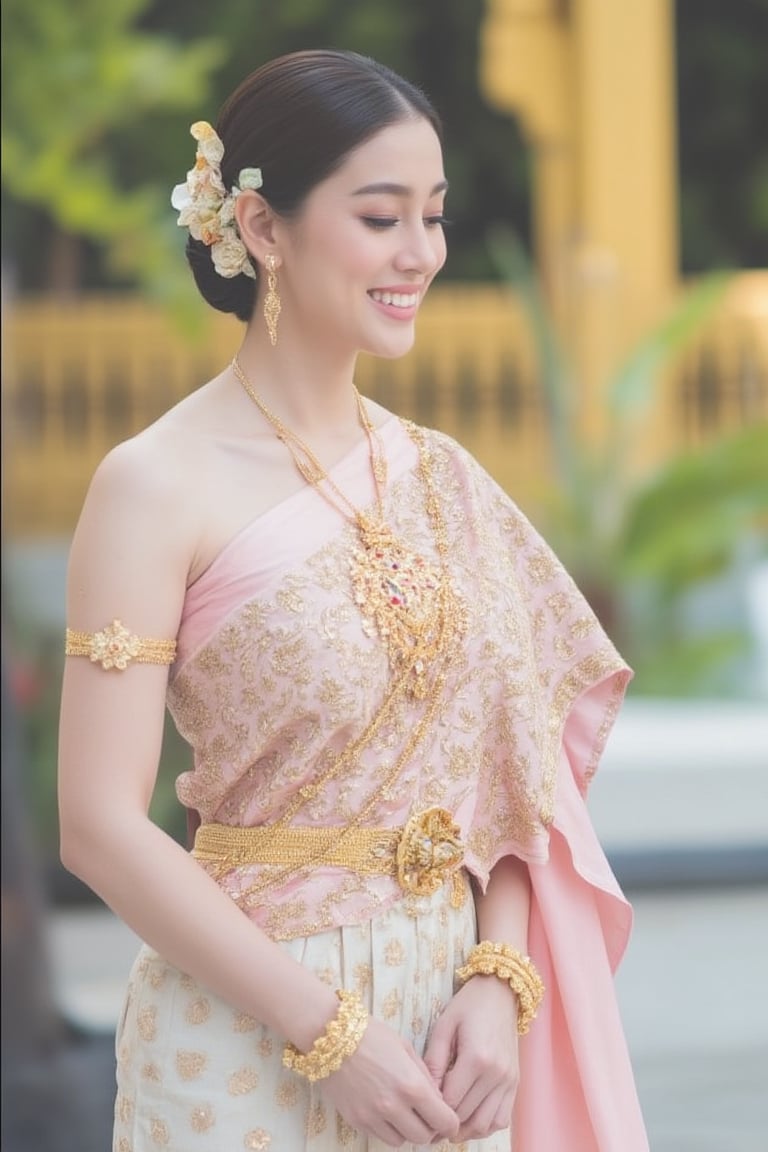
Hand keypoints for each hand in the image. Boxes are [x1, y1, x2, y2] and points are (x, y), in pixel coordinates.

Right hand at [320, 1016, 459, 1146]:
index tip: (449, 1119)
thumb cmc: (371, 1035)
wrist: (330, 1036)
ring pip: (401, 1141)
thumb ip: (425, 1076)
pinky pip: (380, 1136)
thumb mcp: (406, 1048)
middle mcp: (394, 1106)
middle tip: (427, 1116)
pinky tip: (385, 1110)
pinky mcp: (356, 1121)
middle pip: (424, 1137)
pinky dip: (388, 1129)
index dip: (450, 1123)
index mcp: (412, 1085)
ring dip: (408, 1130)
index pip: (444, 1121)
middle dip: (430, 1129)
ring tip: (404, 1111)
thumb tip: (437, 1099)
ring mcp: (372, 1116)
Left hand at [422, 976, 519, 1141]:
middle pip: (466, 1115)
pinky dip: (485, 1125)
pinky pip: (502, 1119)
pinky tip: (469, 1119)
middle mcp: (496, 1073)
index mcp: (476, 1057)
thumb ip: (434, 1061)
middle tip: (428, 1124)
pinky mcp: (515, 1082)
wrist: (500, 992)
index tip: (419, 1110)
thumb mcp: (444, 1027)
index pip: (450, 1100)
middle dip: (445, 1123)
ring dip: (465, 1131)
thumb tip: (425, 1093)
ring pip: (485, 1124)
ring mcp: (509, 1080)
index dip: (432, 1110)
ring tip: (447, 1126)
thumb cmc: (468, 1006)